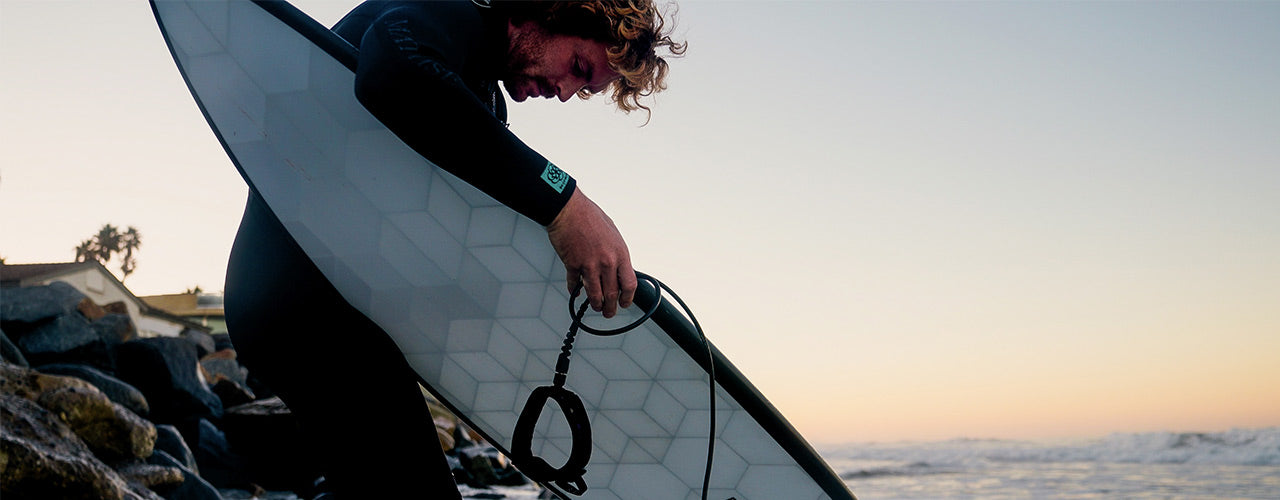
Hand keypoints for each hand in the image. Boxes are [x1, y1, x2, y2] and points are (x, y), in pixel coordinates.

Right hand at [546, 188, 636, 317]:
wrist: (568, 210)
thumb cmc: (590, 217)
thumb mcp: (613, 234)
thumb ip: (616, 253)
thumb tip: (618, 268)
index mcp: (620, 254)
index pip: (629, 284)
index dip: (628, 298)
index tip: (625, 303)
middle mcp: (607, 262)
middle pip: (612, 294)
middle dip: (611, 308)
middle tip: (609, 312)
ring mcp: (589, 265)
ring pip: (595, 295)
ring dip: (595, 304)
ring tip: (596, 307)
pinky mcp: (572, 265)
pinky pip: (574, 284)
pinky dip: (574, 290)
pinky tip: (575, 291)